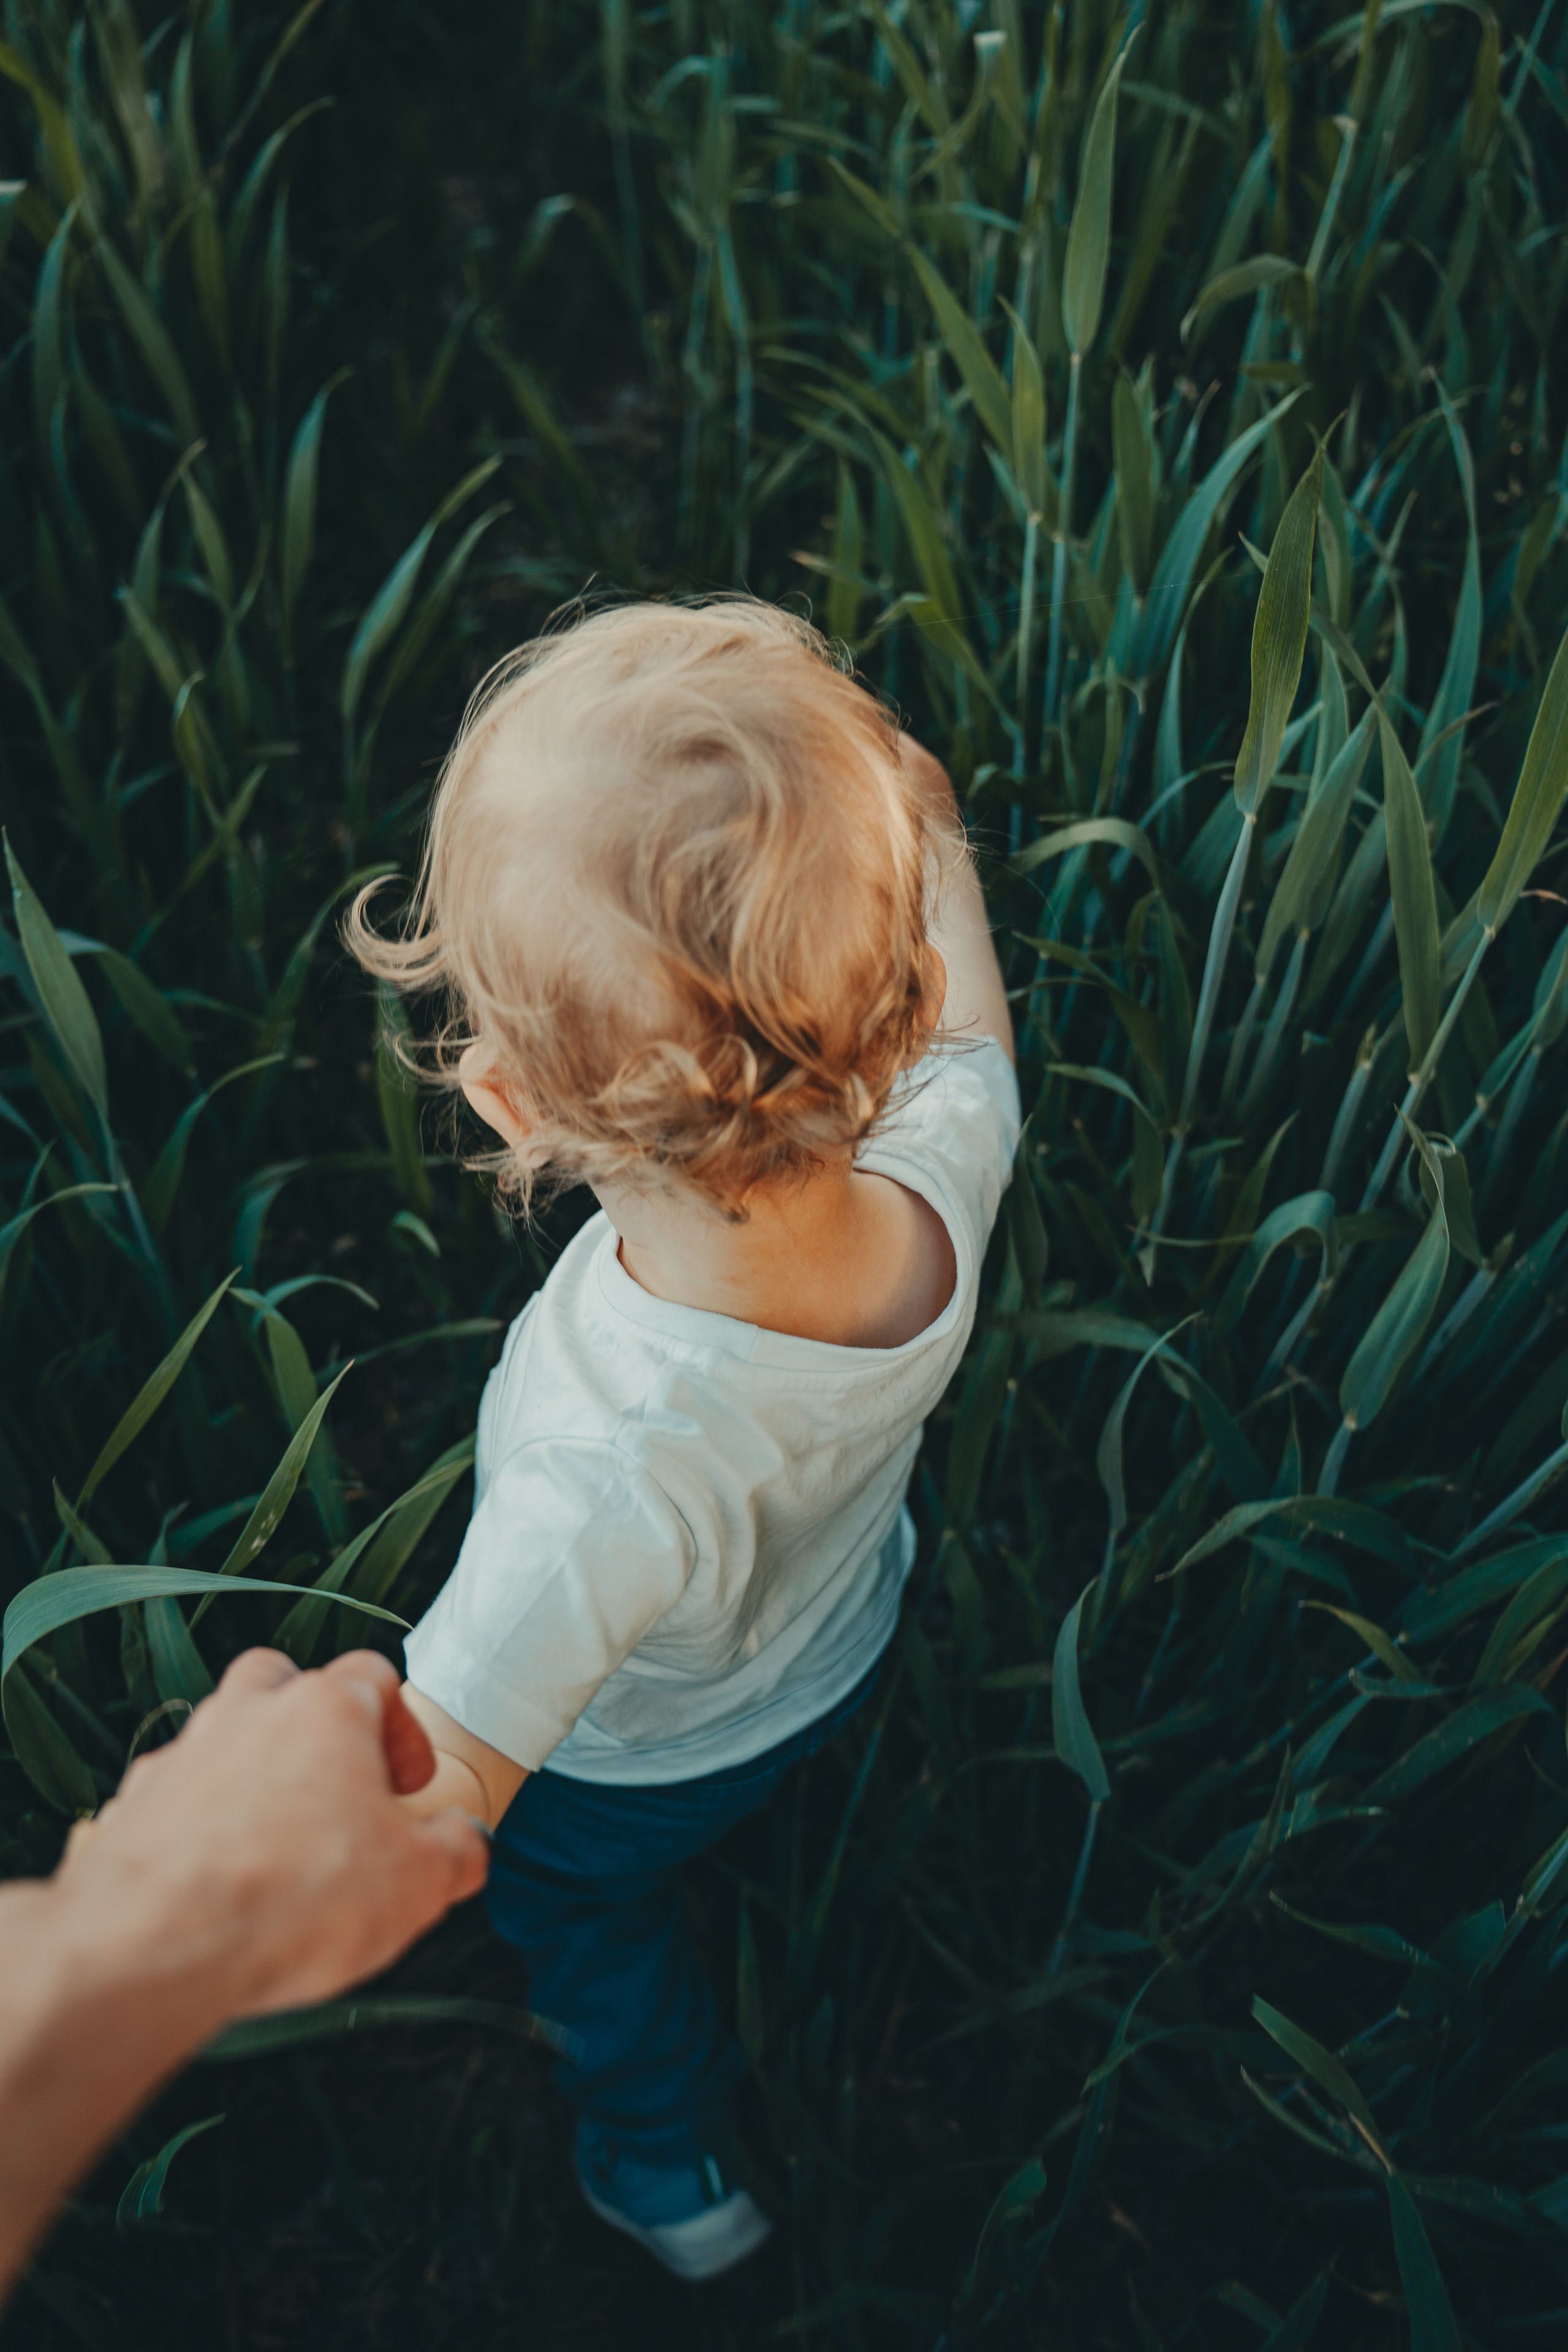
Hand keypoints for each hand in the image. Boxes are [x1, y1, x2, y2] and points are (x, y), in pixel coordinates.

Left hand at [54, 1648, 489, 2022]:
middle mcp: (248, 1715)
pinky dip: (200, 1828)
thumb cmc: (288, 1901)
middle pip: (287, 1683)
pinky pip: (176, 1800)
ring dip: (255, 1777)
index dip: (404, 1729)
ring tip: (279, 1846)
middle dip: (315, 1726)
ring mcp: (184, 1757)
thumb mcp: (418, 1885)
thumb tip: (466, 1843)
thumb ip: (457, 1852)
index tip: (409, 1784)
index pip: (375, 1676)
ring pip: (225, 1737)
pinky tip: (219, 1882)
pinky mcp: (135, 1807)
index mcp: (325, 1711)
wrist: (155, 1944)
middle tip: (339, 1789)